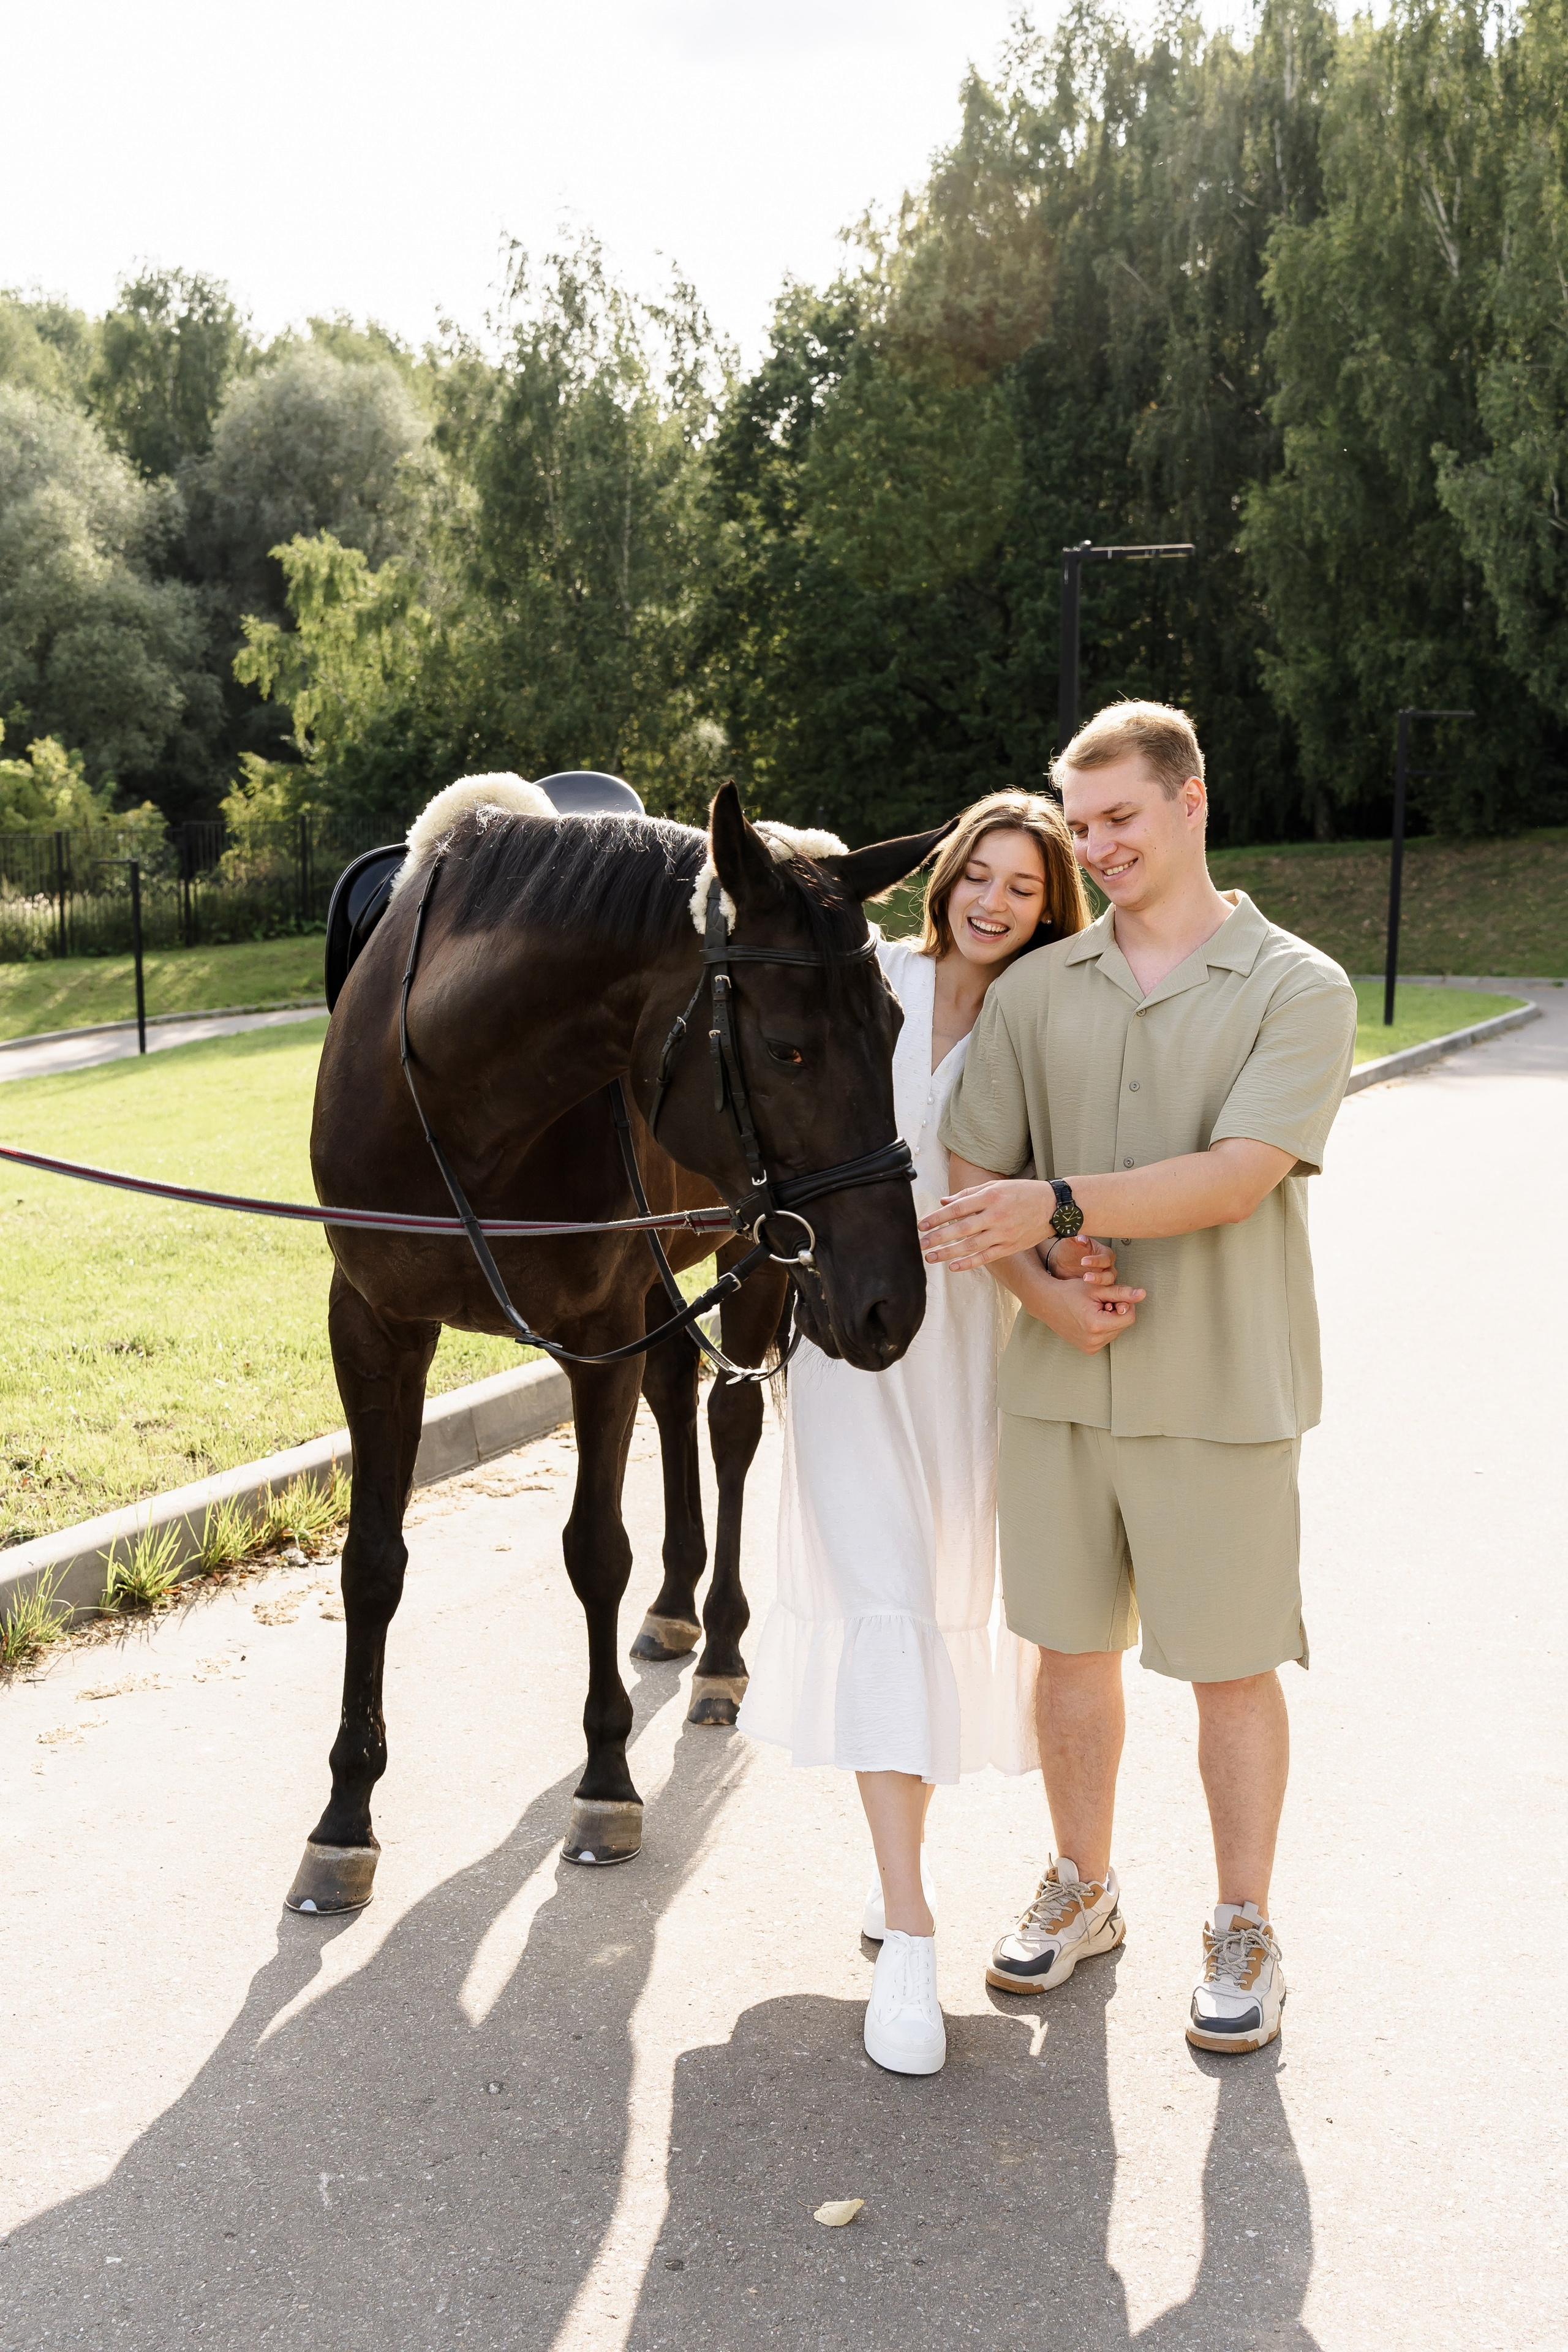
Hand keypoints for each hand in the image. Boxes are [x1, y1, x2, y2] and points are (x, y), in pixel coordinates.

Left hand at [919, 1180, 1055, 1269]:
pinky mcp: (1010, 1247)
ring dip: (948, 1253)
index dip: (937, 1217)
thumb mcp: (996, 1186)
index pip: (957, 1209)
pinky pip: (986, 1257)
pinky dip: (969, 1263)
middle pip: (961, 1229)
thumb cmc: (1022, 1193)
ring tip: (931, 1257)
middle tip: (921, 1244)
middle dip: (938, 1237)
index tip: (921, 1225)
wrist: (1054, 1207)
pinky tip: (953, 1266)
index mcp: (991, 1197)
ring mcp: (1003, 1234)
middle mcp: (996, 1216)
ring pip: (971, 1246)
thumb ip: (969, 1194)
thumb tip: (944, 1201)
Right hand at [1035, 1272, 1144, 1353]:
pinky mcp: (1088, 1349)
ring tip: (1094, 1310)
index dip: (1125, 1303)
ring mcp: (1090, 1347)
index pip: (1129, 1316)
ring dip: (1111, 1320)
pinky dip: (1104, 1328)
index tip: (1111, 1297)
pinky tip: (1091, 1318)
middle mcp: (1094, 1341)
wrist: (1047, 1302)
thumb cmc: (1070, 1292)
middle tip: (1100, 1302)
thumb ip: (1121, 1292)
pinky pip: (1106, 1338)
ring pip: (1116, 1332)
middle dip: (1117, 1312)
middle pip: (1123, 1325)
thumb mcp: (1097, 1289)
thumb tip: (1142, 1294)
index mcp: (1097, 1325)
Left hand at [1043, 1235, 1118, 1286]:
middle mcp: (1106, 1266)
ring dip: (1098, 1284)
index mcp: (1103, 1253)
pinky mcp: (1096, 1287)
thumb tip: (1082, 1238)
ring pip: (1108, 1284)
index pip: (1107, 1257)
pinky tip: (1085, 1293)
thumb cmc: (1068, 1249)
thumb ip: (1076, 1238)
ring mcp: (1102, 1277)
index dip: (1097, 1260)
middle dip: (1099, 1277)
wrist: (1059, 1260)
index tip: (1083, 1261)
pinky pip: (1101, 1292)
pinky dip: (1096, 1293)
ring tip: (1085, 1281)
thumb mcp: (1070, 1241)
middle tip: (1086, 1277)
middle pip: (1110, 1274)